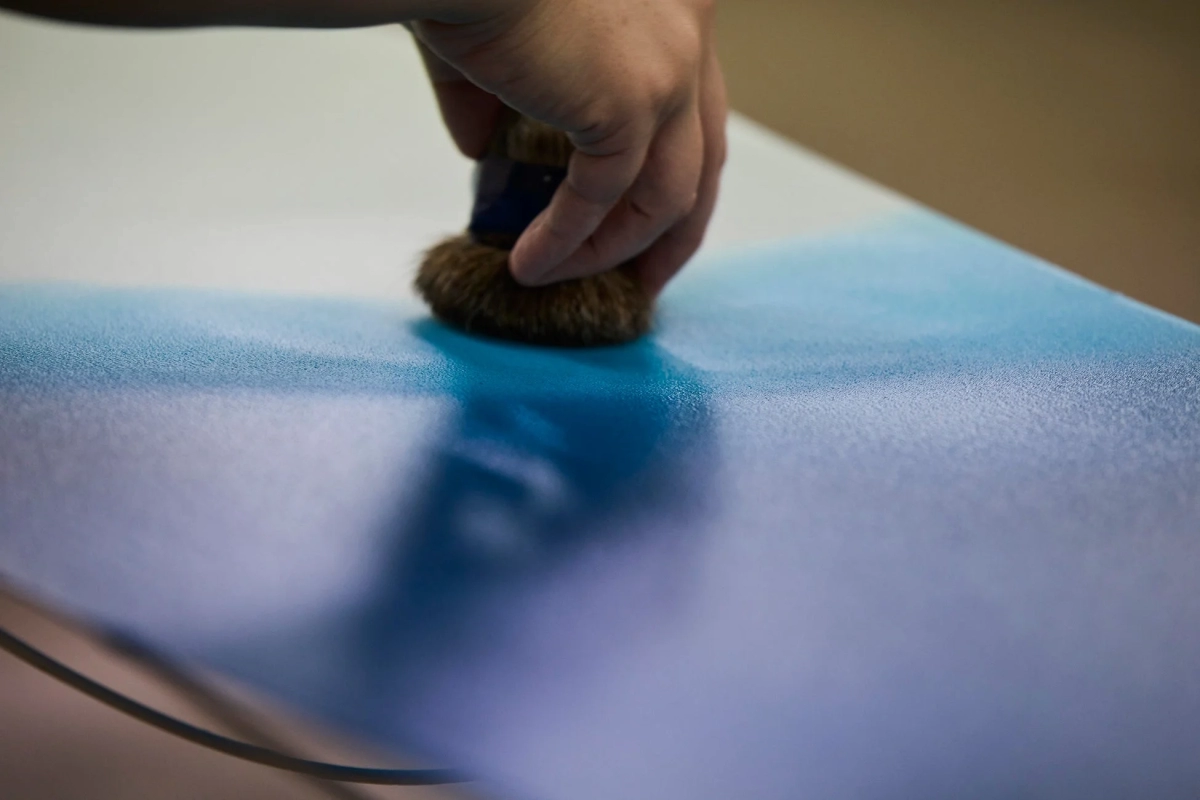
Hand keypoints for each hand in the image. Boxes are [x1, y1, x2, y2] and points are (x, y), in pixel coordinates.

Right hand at [413, 0, 726, 293]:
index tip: (646, 230)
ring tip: (564, 281)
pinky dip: (569, 241)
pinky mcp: (632, 103)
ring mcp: (669, 70)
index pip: (695, 112)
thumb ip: (496, 95)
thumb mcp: (493, 41)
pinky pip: (604, 201)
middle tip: (645, 284)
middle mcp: (690, 33)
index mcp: (673, 7)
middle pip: (706, 162)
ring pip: (668, 196)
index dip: (675, 177)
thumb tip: (478, 148)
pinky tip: (531, 265)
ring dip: (617, 248)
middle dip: (676, 234)